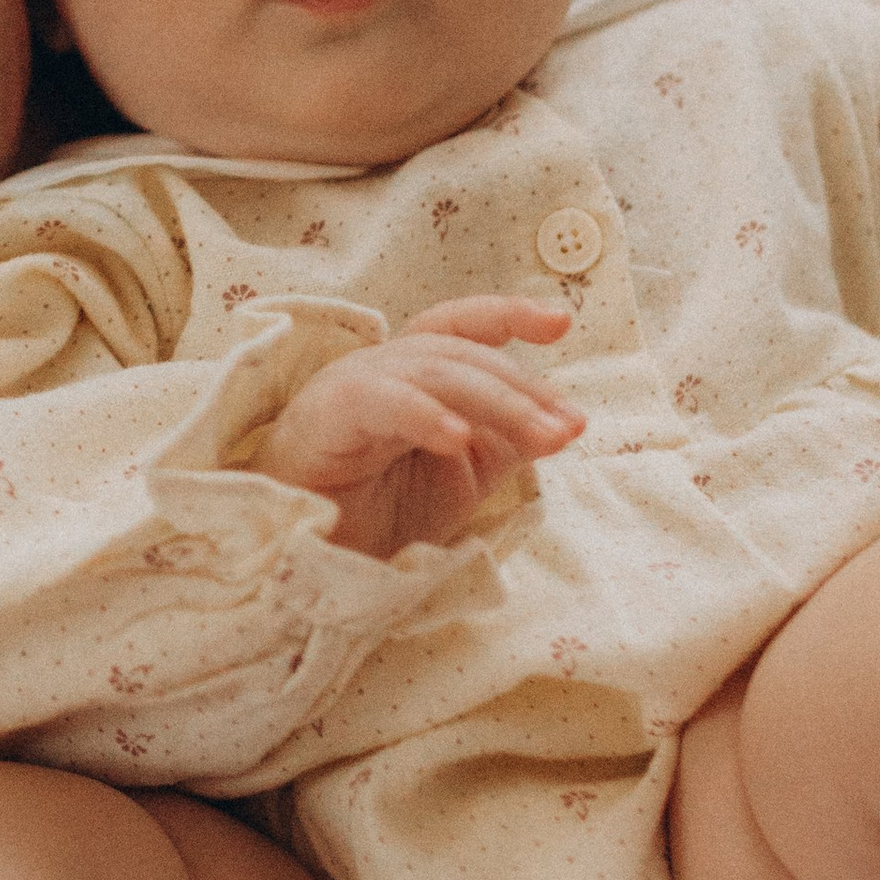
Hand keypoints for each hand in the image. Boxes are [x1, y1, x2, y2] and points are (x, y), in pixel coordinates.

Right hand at [260, 298, 580, 559]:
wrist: (310, 563)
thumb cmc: (374, 515)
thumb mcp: (460, 479)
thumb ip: (503, 444)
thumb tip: (562, 422)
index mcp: (408, 377)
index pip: (458, 328)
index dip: (507, 316)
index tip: (559, 323)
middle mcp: (378, 370)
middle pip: (459, 355)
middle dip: (524, 389)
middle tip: (570, 426)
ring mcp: (348, 388)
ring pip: (433, 372)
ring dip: (498, 403)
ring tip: (542, 437)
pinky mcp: (323, 417)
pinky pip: (379, 400)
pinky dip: (423, 415)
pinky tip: (458, 439)